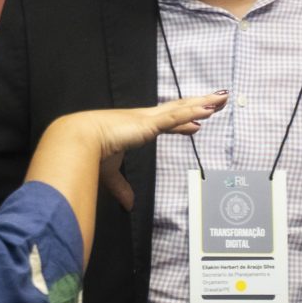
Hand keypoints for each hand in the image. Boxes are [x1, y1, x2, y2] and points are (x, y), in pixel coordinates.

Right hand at [78, 92, 226, 210]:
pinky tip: (209, 110)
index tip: (197, 121)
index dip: (183, 120)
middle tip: (218, 98)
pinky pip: (176, 117)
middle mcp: (144, 118)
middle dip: (199, 104)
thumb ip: (121, 187)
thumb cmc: (90, 152)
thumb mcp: (110, 173)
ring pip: (182, 109)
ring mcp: (148, 119)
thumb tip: (128, 204)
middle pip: (179, 109)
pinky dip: (193, 113)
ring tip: (223, 98)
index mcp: (135, 126)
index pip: (166, 121)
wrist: (78, 140)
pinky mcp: (149, 124)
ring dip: (204, 103)